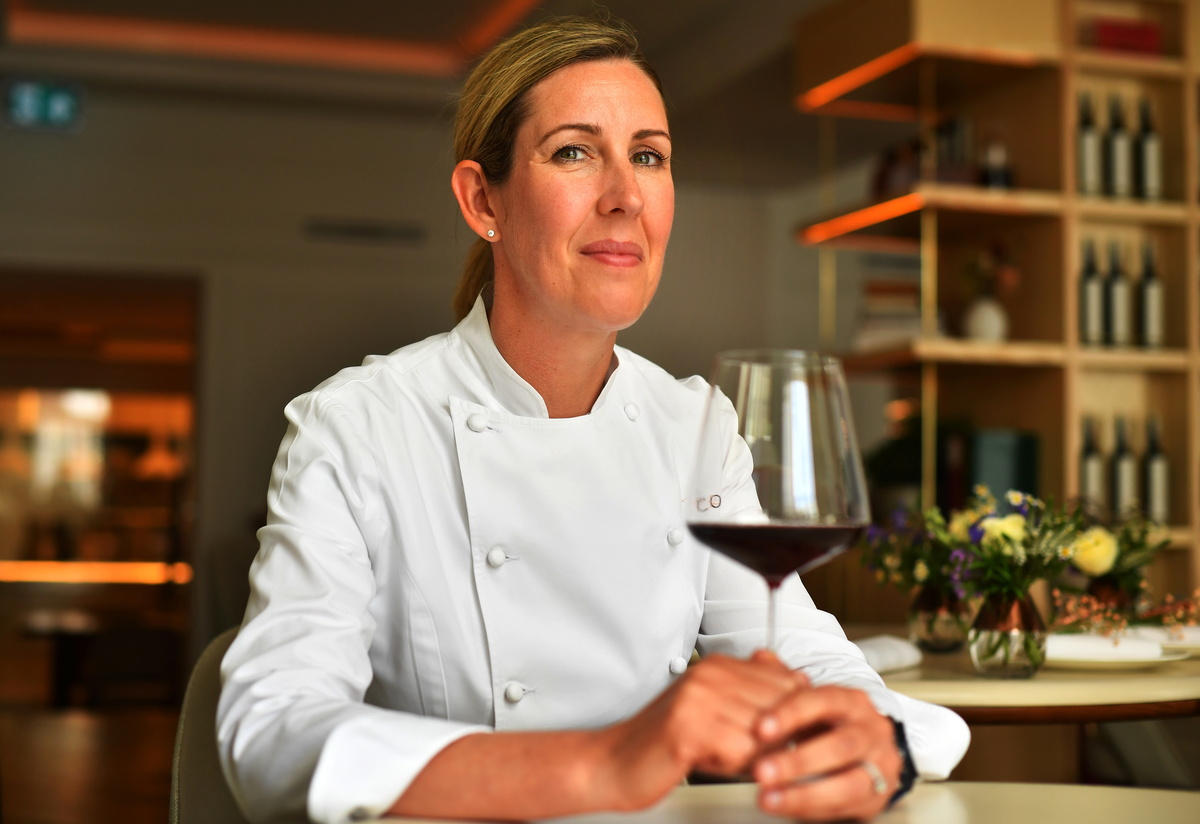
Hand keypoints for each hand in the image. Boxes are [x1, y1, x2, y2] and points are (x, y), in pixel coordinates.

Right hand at [593, 652, 807, 810]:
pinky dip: (734, 767)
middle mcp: (710, 674)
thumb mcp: (714, 707)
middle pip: (781, 708)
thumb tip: (798, 675)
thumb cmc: (668, 741)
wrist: (616, 761)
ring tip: (720, 754)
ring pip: (765, 734)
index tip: (775, 732)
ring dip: (752, 755)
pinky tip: (709, 762)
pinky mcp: (689, 728)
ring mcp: (699, 698)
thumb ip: (753, 688)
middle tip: (742, 749)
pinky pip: (743, 753)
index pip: (787, 682)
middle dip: (774, 737)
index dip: (791, 714)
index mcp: (719, 665)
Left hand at [751, 684, 900, 820]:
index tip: (760, 729)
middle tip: (761, 771)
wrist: (874, 749)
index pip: (821, 701)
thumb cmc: (834, 723)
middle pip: (839, 745)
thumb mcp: (812, 700)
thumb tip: (760, 657)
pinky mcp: (877, 795)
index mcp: (850, 701)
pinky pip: (846, 806)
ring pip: (848, 782)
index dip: (791, 714)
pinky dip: (813, 809)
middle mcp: (869, 730)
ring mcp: (878, 764)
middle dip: (797, 761)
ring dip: (805, 794)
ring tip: (768, 798)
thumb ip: (784, 681)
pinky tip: (786, 808)